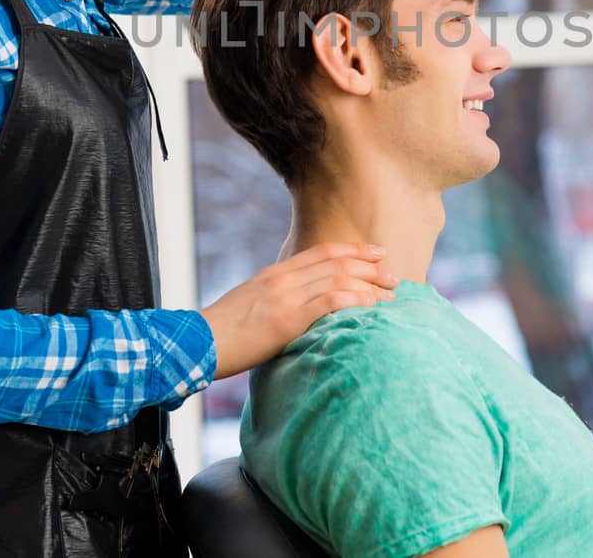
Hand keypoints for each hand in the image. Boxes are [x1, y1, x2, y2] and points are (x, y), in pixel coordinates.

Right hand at [200, 242, 400, 378]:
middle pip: (337, 263)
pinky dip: (354, 301)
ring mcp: (285, 296)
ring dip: (370, 286)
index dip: (354, 250)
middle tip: (395, 275)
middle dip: (371, 266)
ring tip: (391, 296)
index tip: (378, 252)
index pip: (323, 252)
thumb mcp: (252, 305)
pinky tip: (371, 307)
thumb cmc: (223, 331)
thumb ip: (277, 300)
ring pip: (338, 280)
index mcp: (276, 273)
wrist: (197, 342)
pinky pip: (328, 303)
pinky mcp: (286, 319)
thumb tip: (301, 308)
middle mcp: (284, 278)